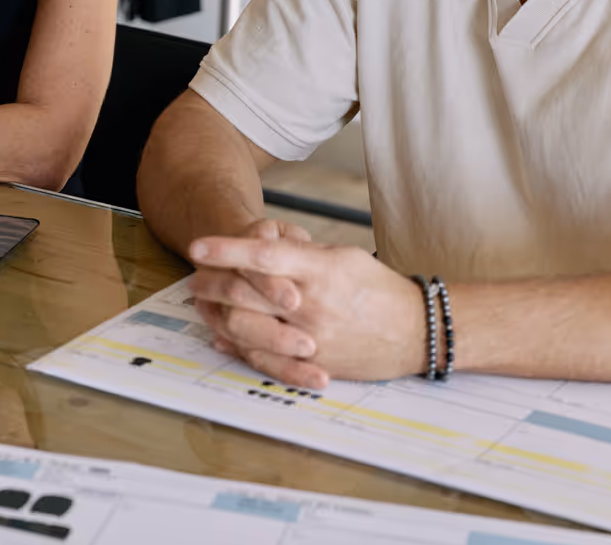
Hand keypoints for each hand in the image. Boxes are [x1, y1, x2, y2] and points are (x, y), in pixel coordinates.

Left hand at [187, 220, 425, 387]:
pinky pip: (264, 359)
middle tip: (194, 276)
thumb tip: (265, 248)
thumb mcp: (343, 257)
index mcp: (321, 271)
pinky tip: (221, 337)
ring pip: (248, 328)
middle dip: (213, 283)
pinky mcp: (312, 365)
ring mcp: (310, 339)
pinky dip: (237, 347)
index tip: (197, 246)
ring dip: (219, 314)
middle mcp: (312, 306)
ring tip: (203, 305)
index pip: (265, 255)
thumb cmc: (379, 289)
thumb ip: (302, 254)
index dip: (227, 249)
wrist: (416, 333)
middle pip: (247, 293)